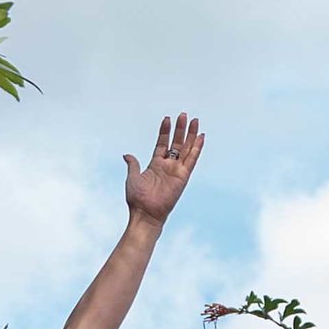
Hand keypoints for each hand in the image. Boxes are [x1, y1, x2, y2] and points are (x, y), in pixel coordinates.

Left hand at [123, 111, 204, 228]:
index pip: (162, 143)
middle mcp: (167, 166)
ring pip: (187, 148)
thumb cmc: (137, 199)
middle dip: (180, 129)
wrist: (145, 213)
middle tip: (184, 115)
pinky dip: (197, 148)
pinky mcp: (183, 176)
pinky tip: (201, 137)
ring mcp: (176, 170)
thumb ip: (133, 164)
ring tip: (195, 120)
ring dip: (191, 135)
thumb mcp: (132, 177)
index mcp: (155, 164)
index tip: (167, 118)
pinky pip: (192, 160)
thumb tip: (127, 155)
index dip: (165, 131)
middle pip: (177, 143)